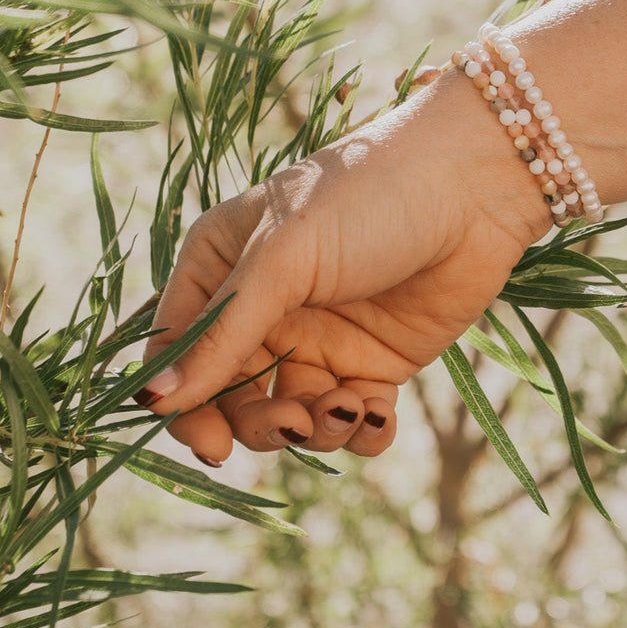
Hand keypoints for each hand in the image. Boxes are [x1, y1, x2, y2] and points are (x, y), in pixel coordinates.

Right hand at [135, 71, 546, 464]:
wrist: (472, 185)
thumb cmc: (366, 198)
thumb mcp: (283, 259)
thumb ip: (222, 333)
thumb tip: (153, 402)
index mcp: (224, 265)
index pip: (178, 348)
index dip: (184, 401)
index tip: (209, 442)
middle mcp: (267, 306)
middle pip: (231, 395)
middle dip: (256, 424)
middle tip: (292, 424)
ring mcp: (321, 335)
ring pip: (292, 416)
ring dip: (314, 430)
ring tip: (345, 407)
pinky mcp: (375, 359)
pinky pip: (352, 418)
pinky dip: (361, 431)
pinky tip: (376, 414)